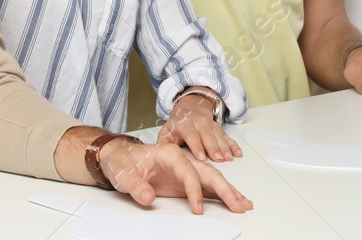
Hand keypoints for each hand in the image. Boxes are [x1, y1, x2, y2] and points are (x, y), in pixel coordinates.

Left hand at [100, 138, 251, 214]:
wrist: (118, 157)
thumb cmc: (122, 161)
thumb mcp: (124, 174)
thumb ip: (136, 186)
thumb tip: (147, 197)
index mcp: (169, 153)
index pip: (188, 171)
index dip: (194, 190)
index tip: (197, 209)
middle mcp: (182, 159)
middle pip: (208, 172)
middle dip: (225, 189)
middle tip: (238, 205)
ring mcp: (185, 169)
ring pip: (212, 179)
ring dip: (229, 192)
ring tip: (244, 204)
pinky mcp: (185, 180)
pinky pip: (207, 186)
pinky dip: (221, 194)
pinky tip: (233, 200)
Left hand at [158, 92, 241, 162]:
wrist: (190, 105)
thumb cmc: (178, 123)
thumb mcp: (166, 130)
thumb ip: (162, 142)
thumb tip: (158, 153)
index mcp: (185, 125)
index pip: (191, 136)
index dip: (197, 146)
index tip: (202, 157)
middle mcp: (199, 124)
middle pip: (208, 137)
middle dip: (214, 148)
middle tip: (219, 159)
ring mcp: (210, 125)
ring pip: (219, 136)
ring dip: (225, 148)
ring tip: (230, 158)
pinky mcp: (218, 128)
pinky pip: (227, 136)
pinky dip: (233, 145)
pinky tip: (238, 153)